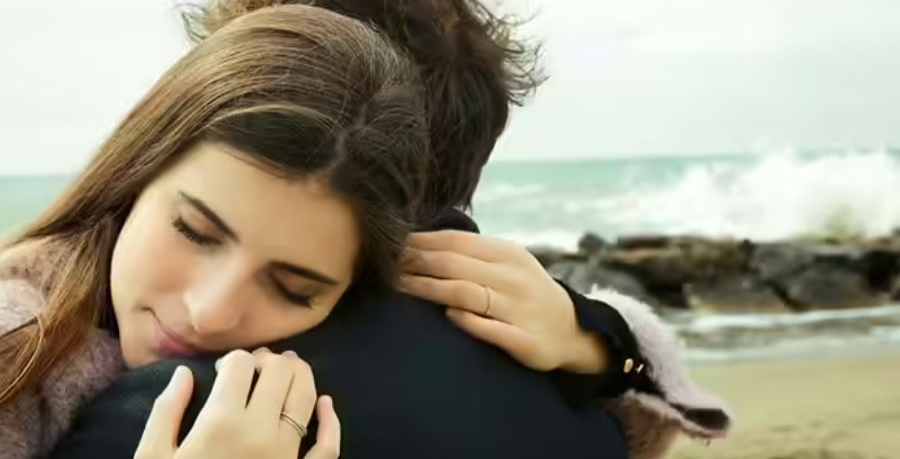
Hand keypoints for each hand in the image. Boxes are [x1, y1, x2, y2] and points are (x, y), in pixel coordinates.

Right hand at [134, 348, 340, 458]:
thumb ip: (166, 412)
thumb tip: (183, 373)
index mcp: (220, 423)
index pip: (241, 366)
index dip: (235, 361)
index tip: (226, 371)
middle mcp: (260, 432)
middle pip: (279, 373)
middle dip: (270, 361)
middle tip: (258, 368)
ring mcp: (287, 456)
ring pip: (306, 398)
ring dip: (301, 377)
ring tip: (289, 370)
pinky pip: (327, 447)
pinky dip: (331, 422)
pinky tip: (326, 404)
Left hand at [397, 230, 606, 373]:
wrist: (571, 330)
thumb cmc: (527, 292)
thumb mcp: (509, 263)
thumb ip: (474, 253)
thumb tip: (422, 242)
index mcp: (508, 254)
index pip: (456, 242)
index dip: (421, 242)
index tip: (392, 244)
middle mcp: (513, 278)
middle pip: (455, 265)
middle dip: (416, 263)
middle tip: (385, 265)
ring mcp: (519, 309)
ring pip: (466, 293)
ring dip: (428, 289)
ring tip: (400, 287)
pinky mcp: (524, 340)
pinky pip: (490, 329)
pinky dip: (467, 320)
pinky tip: (448, 316)